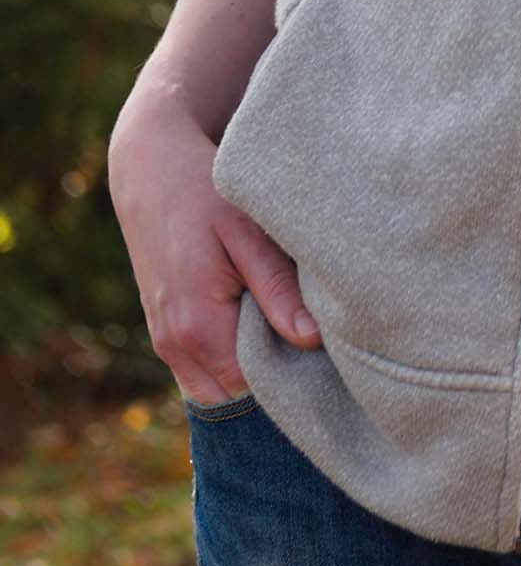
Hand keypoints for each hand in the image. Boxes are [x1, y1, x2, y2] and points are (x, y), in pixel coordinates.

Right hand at [109, 88, 319, 404]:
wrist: (150, 169)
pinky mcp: (163, 329)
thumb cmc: (203, 193)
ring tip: (286, 336)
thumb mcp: (247, 231)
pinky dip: (227, 361)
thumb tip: (311, 339)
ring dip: (248, 373)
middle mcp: (174, 345)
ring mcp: (164, 340)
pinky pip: (199, 369)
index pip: (253, 386)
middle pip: (233, 396)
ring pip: (214, 387)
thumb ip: (277, 289)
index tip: (326, 356)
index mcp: (197, 326)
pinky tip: (258, 328)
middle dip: (271, 381)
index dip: (291, 377)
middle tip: (311, 347)